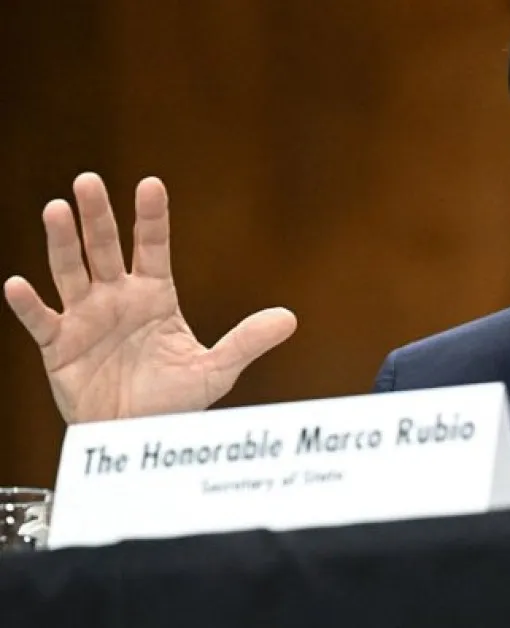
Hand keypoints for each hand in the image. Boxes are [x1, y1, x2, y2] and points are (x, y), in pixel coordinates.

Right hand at [4, 173, 296, 423]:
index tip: (150, 184)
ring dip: (61, 243)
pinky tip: (16, 284)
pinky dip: (29, 304)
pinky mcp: (59, 347)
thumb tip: (290, 319)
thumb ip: (247, 341)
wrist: (137, 435)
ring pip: (70, 272)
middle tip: (89, 180)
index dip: (151, 217)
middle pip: (105, 248)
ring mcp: (86, 319)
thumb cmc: (174, 399)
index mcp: (155, 296)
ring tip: (56, 209)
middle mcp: (118, 298)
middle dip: (98, 216)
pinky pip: (41, 321)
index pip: (152, 247)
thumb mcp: (216, 370)